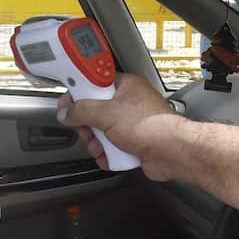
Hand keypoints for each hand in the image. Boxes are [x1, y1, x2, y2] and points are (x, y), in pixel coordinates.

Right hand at [57, 74, 182, 179]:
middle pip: (94, 110)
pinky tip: (108, 155)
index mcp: (126, 86)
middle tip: (85, 129)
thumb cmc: (151, 126)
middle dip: (87, 124)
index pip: (94, 82)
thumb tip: (67, 112)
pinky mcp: (133, 141)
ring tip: (99, 146)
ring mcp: (131, 123)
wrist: (172, 152)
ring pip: (102, 130)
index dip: (79, 92)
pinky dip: (107, 153)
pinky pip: (112, 146)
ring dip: (96, 142)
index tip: (67, 102)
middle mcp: (129, 102)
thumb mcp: (106, 113)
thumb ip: (81, 110)